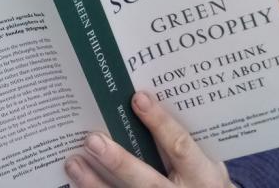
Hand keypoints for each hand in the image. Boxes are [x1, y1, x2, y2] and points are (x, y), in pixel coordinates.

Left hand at [64, 91, 233, 186]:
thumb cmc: (202, 179)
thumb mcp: (204, 160)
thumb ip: (182, 137)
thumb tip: (143, 98)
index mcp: (202, 175)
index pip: (180, 147)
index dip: (160, 123)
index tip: (137, 98)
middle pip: (148, 182)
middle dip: (119, 162)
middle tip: (93, 140)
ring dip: (96, 183)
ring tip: (74, 162)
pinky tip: (77, 180)